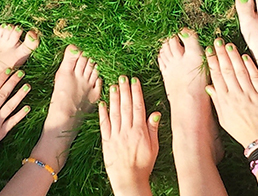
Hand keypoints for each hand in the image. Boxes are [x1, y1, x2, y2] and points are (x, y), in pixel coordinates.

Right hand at [0, 68, 30, 154]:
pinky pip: (13, 121)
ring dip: (20, 95)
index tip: (9, 70)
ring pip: (10, 106)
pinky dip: (21, 114)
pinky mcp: (2, 132)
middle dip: (13, 82)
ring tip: (27, 86)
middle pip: (3, 94)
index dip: (1, 78)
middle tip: (21, 73)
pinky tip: (28, 107)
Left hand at [99, 75, 159, 194]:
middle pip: (126, 106)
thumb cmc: (144, 165)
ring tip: (114, 85)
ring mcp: (116, 135)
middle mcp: (127, 130)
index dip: (136, 93)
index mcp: (140, 131)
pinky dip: (103, 113)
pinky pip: (104, 124)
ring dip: (114, 98)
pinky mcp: (106, 141)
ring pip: (115, 112)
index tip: (134, 81)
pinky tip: (102, 103)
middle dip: (125, 90)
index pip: (138, 107)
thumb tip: (155, 113)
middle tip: (122, 77)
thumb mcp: (154, 147)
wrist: (129, 179)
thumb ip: (153, 129)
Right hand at [205, 39, 257, 147]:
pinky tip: (245, 56)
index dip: (212, 62)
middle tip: (217, 41)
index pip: (216, 77)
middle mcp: (236, 96)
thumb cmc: (241, 131)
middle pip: (227, 71)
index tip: (209, 50)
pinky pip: (255, 78)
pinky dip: (250, 66)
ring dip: (234, 57)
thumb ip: (217, 102)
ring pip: (240, 72)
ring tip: (229, 45)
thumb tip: (209, 87)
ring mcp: (250, 95)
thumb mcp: (224, 120)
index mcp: (225, 101)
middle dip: (221, 55)